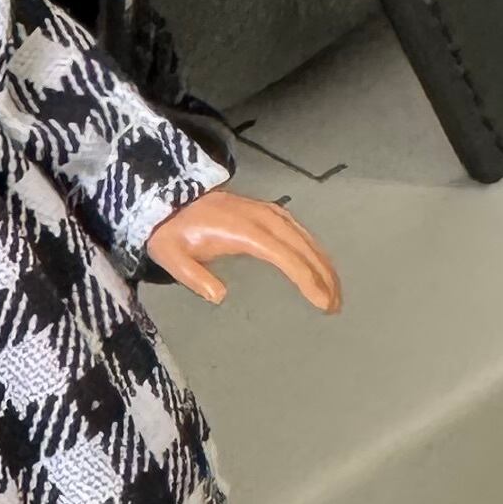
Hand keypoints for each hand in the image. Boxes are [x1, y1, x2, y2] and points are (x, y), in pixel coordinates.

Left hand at [144, 189, 341, 314]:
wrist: (166, 198)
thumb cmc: (170, 232)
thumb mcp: (172, 256)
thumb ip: (194, 277)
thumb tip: (220, 296)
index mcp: (243, 230)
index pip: (285, 256)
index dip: (307, 278)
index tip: (322, 302)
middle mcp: (262, 217)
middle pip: (303, 247)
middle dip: (324, 276)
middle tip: (336, 305)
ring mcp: (266, 211)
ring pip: (305, 237)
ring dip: (323, 263)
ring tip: (335, 291)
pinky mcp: (265, 210)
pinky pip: (298, 229)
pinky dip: (313, 247)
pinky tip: (320, 264)